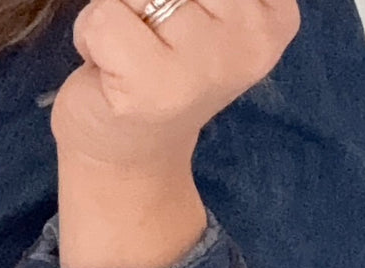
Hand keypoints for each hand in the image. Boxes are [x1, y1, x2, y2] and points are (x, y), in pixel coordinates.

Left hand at [51, 0, 300, 172]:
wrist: (128, 156)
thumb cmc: (159, 70)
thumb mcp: (197, 8)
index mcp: (274, 12)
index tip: (182, 19)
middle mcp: (251, 35)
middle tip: (149, 35)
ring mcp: (206, 64)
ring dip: (117, 12)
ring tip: (129, 50)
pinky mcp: (153, 86)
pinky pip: (103, 16)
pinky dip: (90, 36)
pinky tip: (108, 70)